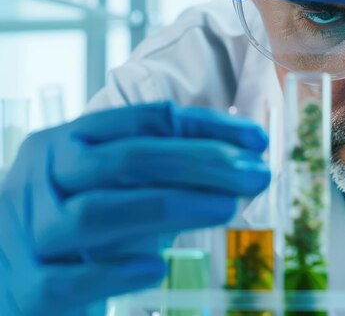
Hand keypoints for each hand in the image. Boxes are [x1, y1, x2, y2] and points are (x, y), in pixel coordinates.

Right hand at [0, 102, 269, 314]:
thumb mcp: (119, 185)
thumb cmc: (81, 225)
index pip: (143, 121)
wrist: (9, 271)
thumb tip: (245, 159)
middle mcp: (43, 177)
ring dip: (170, 207)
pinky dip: (113, 272)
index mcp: (68, 142)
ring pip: (95, 214)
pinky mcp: (23, 285)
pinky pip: (63, 279)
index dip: (206, 128)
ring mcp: (28, 231)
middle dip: (200, 163)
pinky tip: (156, 267)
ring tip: (227, 208)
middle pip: (126, 160)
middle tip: (256, 175)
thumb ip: (165, 170)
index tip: (256, 141)